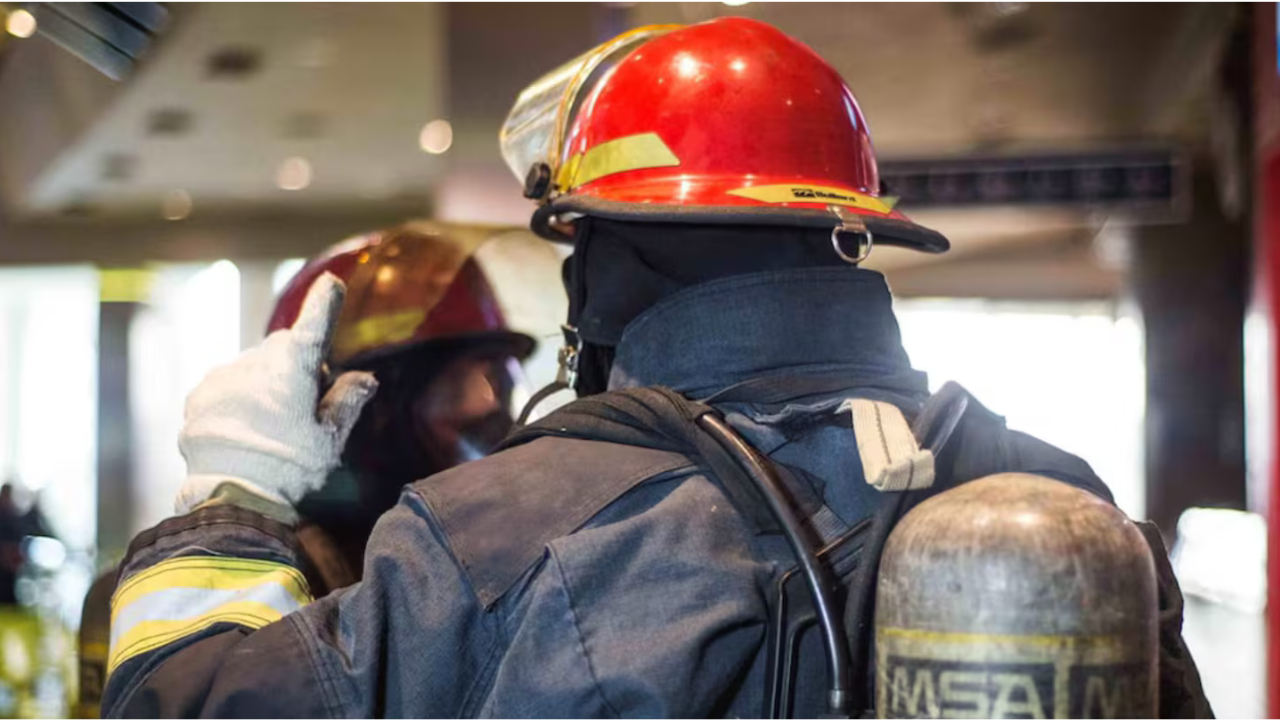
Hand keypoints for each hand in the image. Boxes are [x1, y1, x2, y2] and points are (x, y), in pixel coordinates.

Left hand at [175, 273, 378, 513]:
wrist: (231, 497)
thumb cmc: (291, 468)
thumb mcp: (331, 440)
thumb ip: (348, 401)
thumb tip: (364, 379)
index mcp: (293, 367)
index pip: (314, 324)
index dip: (324, 303)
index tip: (330, 282)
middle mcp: (256, 361)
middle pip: (284, 350)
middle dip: (297, 367)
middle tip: (307, 408)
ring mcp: (224, 376)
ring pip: (255, 369)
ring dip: (266, 385)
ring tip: (271, 430)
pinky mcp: (200, 394)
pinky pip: (228, 386)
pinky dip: (240, 399)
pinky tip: (246, 432)